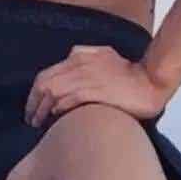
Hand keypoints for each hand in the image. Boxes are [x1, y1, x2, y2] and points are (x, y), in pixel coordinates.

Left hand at [24, 44, 168, 129]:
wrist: (150, 82)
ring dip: (41, 109)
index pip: (47, 73)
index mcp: (80, 56)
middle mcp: (79, 64)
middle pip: (45, 82)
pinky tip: (54, 118)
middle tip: (30, 119)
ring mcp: (86, 77)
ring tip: (37, 123)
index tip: (32, 106)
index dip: (35, 92)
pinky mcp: (94, 91)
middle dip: (33, 102)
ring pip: (53, 92)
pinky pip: (68, 100)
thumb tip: (70, 58)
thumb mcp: (104, 56)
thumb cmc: (129, 74)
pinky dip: (57, 109)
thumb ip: (85, 56)